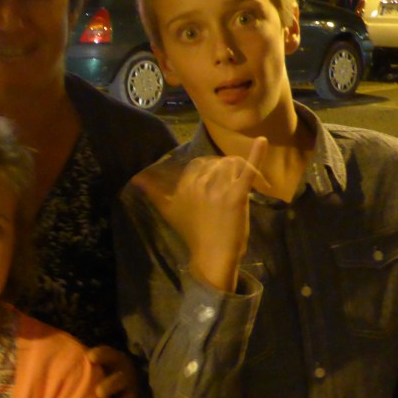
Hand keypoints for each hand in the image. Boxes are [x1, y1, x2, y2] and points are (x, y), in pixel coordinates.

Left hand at [88, 346, 138, 397]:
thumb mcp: (97, 363)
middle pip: (120, 380)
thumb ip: (84, 363)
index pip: (110, 355)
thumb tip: (63, 363)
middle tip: (99, 392)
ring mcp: (133, 395)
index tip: (90, 357)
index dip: (102, 355)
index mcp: (117, 360)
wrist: (122, 383)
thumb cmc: (100, 372)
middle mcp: (127, 377)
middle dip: (110, 385)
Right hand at [131, 137, 267, 291]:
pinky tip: (262, 141)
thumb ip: (153, 191)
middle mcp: (199, 183)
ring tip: (252, 182)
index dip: (211, 169)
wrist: (211, 256)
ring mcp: (218, 189)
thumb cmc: (192, 232)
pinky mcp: (236, 196)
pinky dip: (256, 155)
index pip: (199, 164)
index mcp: (185, 184)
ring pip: (231, 165)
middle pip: (217, 163)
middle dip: (228, 171)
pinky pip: (246, 171)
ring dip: (242, 170)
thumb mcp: (168, 209)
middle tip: (237, 185)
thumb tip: (134, 178)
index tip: (219, 182)